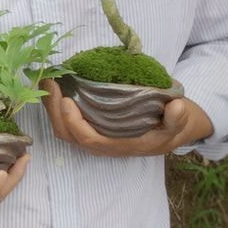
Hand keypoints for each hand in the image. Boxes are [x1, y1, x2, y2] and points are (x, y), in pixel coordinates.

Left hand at [41, 78, 212, 156]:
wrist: (171, 129)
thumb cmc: (171, 125)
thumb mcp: (180, 122)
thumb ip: (178, 118)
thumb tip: (176, 107)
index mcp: (120, 145)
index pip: (88, 140)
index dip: (74, 123)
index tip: (67, 100)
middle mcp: (102, 144)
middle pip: (68, 134)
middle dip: (53, 111)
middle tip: (48, 83)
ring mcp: (94, 136)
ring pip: (63, 128)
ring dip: (51, 107)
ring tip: (46, 81)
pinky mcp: (91, 126)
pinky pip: (67, 120)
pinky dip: (56, 106)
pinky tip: (54, 86)